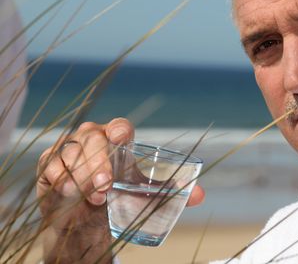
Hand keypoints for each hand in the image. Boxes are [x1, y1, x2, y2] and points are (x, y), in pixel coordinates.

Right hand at [37, 118, 204, 262]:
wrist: (83, 218)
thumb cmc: (115, 196)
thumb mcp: (141, 195)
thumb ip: (167, 193)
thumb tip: (200, 196)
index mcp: (116, 139)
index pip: (119, 125)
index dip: (120, 129)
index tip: (123, 138)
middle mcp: (91, 138)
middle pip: (92, 138)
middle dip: (99, 161)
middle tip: (106, 186)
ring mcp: (68, 149)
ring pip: (70, 152)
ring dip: (81, 175)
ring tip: (93, 198)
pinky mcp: (49, 164)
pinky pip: (50, 166)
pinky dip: (59, 179)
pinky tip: (69, 193)